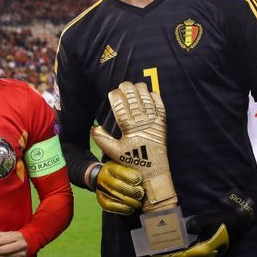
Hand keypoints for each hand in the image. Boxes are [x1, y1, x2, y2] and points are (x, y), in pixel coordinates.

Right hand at [89, 161, 143, 214]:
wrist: (102, 177)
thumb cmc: (119, 172)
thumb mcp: (123, 166)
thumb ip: (132, 169)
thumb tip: (148, 175)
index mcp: (110, 167)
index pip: (120, 171)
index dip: (131, 176)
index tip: (139, 180)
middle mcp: (103, 178)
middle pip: (117, 185)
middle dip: (132, 191)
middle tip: (141, 193)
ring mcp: (101, 189)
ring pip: (115, 196)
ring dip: (129, 201)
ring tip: (138, 203)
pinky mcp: (101, 200)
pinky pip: (110, 206)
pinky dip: (122, 209)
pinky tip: (130, 209)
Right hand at [92, 81, 176, 212]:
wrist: (154, 171)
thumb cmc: (132, 161)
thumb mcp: (113, 152)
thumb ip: (101, 139)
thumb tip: (93, 127)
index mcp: (128, 128)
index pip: (120, 104)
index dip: (115, 95)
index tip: (112, 92)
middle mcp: (141, 122)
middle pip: (133, 97)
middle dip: (127, 88)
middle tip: (122, 85)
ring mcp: (153, 121)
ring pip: (146, 98)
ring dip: (140, 89)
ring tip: (135, 86)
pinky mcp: (162, 123)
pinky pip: (160, 105)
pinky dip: (155, 97)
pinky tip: (150, 93)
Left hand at [154, 190, 255, 256]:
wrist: (239, 221)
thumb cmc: (223, 221)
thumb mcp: (208, 221)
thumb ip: (195, 226)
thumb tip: (185, 228)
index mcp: (204, 250)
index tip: (156, 256)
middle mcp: (205, 256)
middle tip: (155, 255)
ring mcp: (208, 256)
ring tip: (162, 253)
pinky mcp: (209, 252)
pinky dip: (183, 255)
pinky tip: (176, 250)